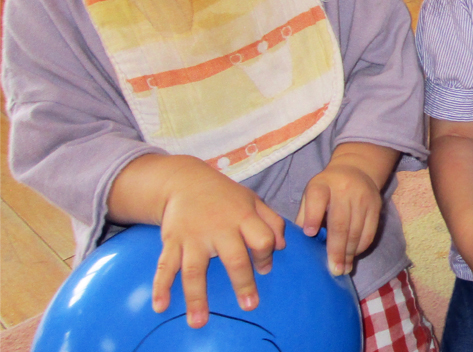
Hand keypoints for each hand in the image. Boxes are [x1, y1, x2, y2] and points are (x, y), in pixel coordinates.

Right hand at [151, 158, 286, 327]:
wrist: (186, 181)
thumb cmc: (226, 197)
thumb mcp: (253, 201)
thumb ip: (272, 221)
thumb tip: (282, 247)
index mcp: (242, 217)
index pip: (262, 239)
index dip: (266, 255)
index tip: (264, 270)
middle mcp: (218, 228)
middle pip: (233, 258)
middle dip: (242, 283)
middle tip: (249, 306)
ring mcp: (193, 237)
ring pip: (194, 269)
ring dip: (195, 297)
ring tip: (199, 322)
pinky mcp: (172, 241)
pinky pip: (164, 266)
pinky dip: (160, 287)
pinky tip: (159, 306)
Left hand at [297, 161, 383, 276]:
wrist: (356, 169)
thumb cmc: (327, 188)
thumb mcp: (311, 193)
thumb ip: (304, 215)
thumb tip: (300, 243)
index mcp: (321, 186)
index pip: (316, 199)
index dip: (313, 216)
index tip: (310, 234)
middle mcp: (343, 190)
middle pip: (340, 223)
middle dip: (336, 249)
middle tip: (334, 270)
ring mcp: (362, 198)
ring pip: (356, 231)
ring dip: (350, 253)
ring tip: (343, 269)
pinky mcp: (376, 206)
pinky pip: (370, 232)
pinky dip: (361, 247)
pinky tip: (354, 256)